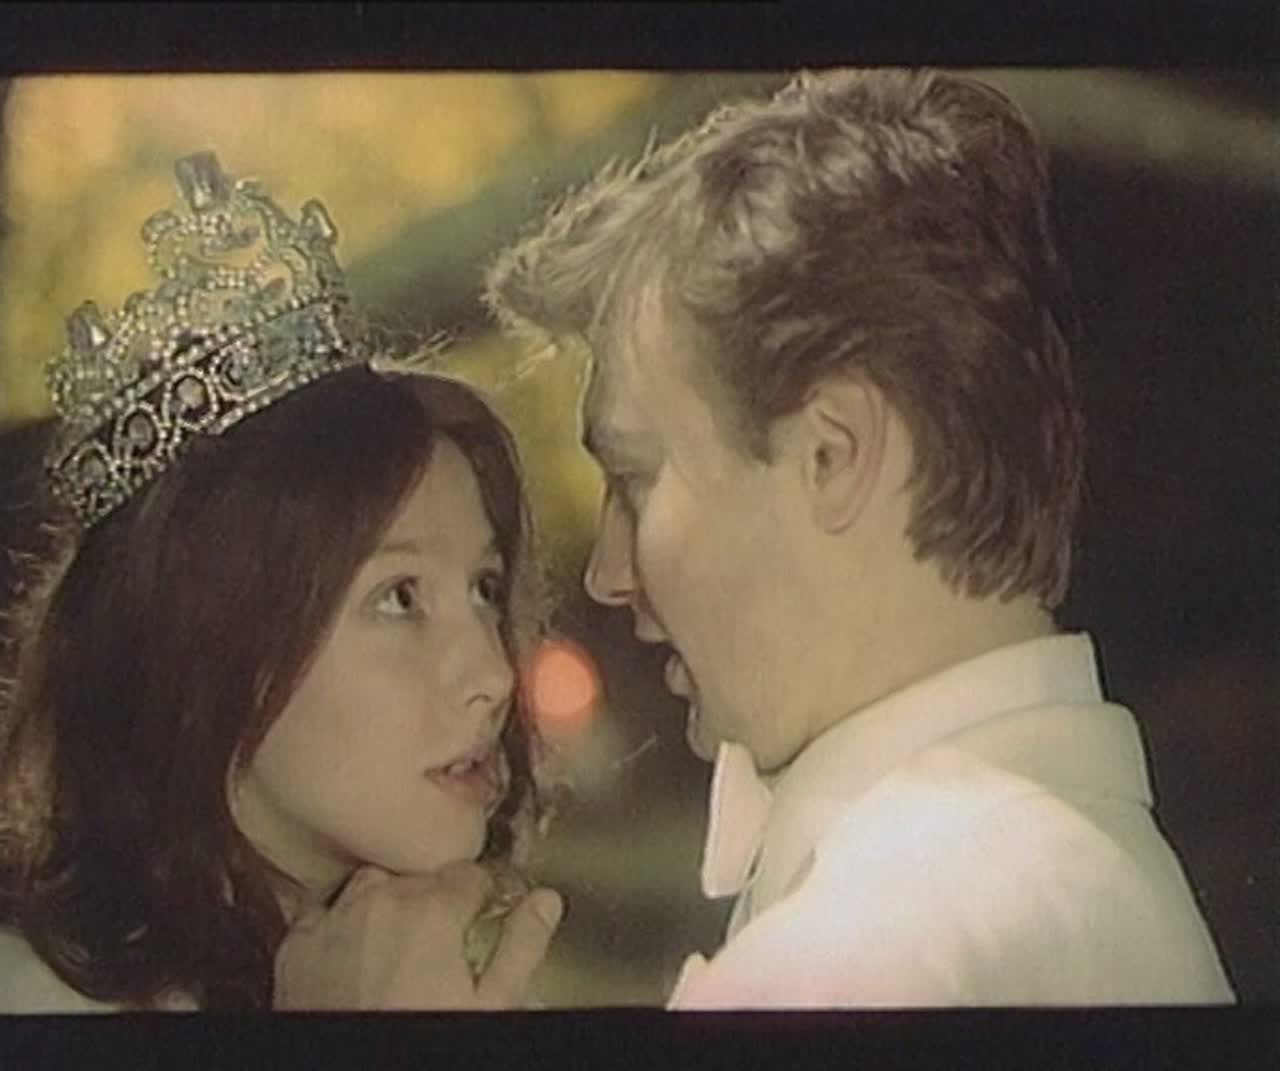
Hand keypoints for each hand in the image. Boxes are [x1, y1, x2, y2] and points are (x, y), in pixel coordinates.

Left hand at [272, 861, 562, 1009]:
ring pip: (372, 885)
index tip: (487, 916)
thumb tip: (546, 902)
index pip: (472, 875)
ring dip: (391, 902)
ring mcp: (334, 920)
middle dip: (440, 902)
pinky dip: (341, 920)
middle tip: (448, 943)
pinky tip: (355, 947)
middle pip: (423, 879)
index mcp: (434, 908)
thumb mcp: (492, 1005)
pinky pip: (323, 910)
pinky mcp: (297, 947)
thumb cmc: (424, 1036)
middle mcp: (381, 900)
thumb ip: (521, 945)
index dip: (484, 896)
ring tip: (403, 942)